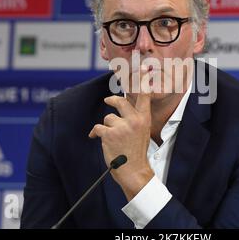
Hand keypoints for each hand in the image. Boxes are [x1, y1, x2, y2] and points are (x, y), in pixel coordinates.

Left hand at [88, 67, 153, 200]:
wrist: (134, 170)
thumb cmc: (137, 153)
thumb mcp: (143, 132)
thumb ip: (136, 119)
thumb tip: (125, 106)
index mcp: (144, 119)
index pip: (143, 96)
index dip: (142, 82)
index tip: (143, 69)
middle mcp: (134, 119)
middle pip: (119, 101)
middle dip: (112, 99)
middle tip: (109, 100)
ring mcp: (121, 126)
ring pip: (107, 118)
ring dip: (106, 127)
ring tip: (111, 138)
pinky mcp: (109, 134)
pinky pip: (97, 128)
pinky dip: (95, 133)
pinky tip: (96, 138)